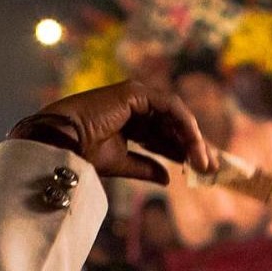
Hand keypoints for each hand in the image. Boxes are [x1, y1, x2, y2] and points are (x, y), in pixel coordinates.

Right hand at [7, 82, 214, 183]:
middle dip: (193, 147)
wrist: (61, 145)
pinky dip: (186, 127)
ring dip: (193, 141)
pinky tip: (194, 148)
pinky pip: (172, 108)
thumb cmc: (82, 154)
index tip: (199, 170)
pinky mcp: (137, 92)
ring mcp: (135, 97)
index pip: (162, 135)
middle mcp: (132, 106)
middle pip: (172, 125)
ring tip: (204, 165)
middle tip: (210, 169)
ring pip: (176, 118)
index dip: (181, 151)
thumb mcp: (121, 163)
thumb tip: (168, 178)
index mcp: (127, 121)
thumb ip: (145, 167)